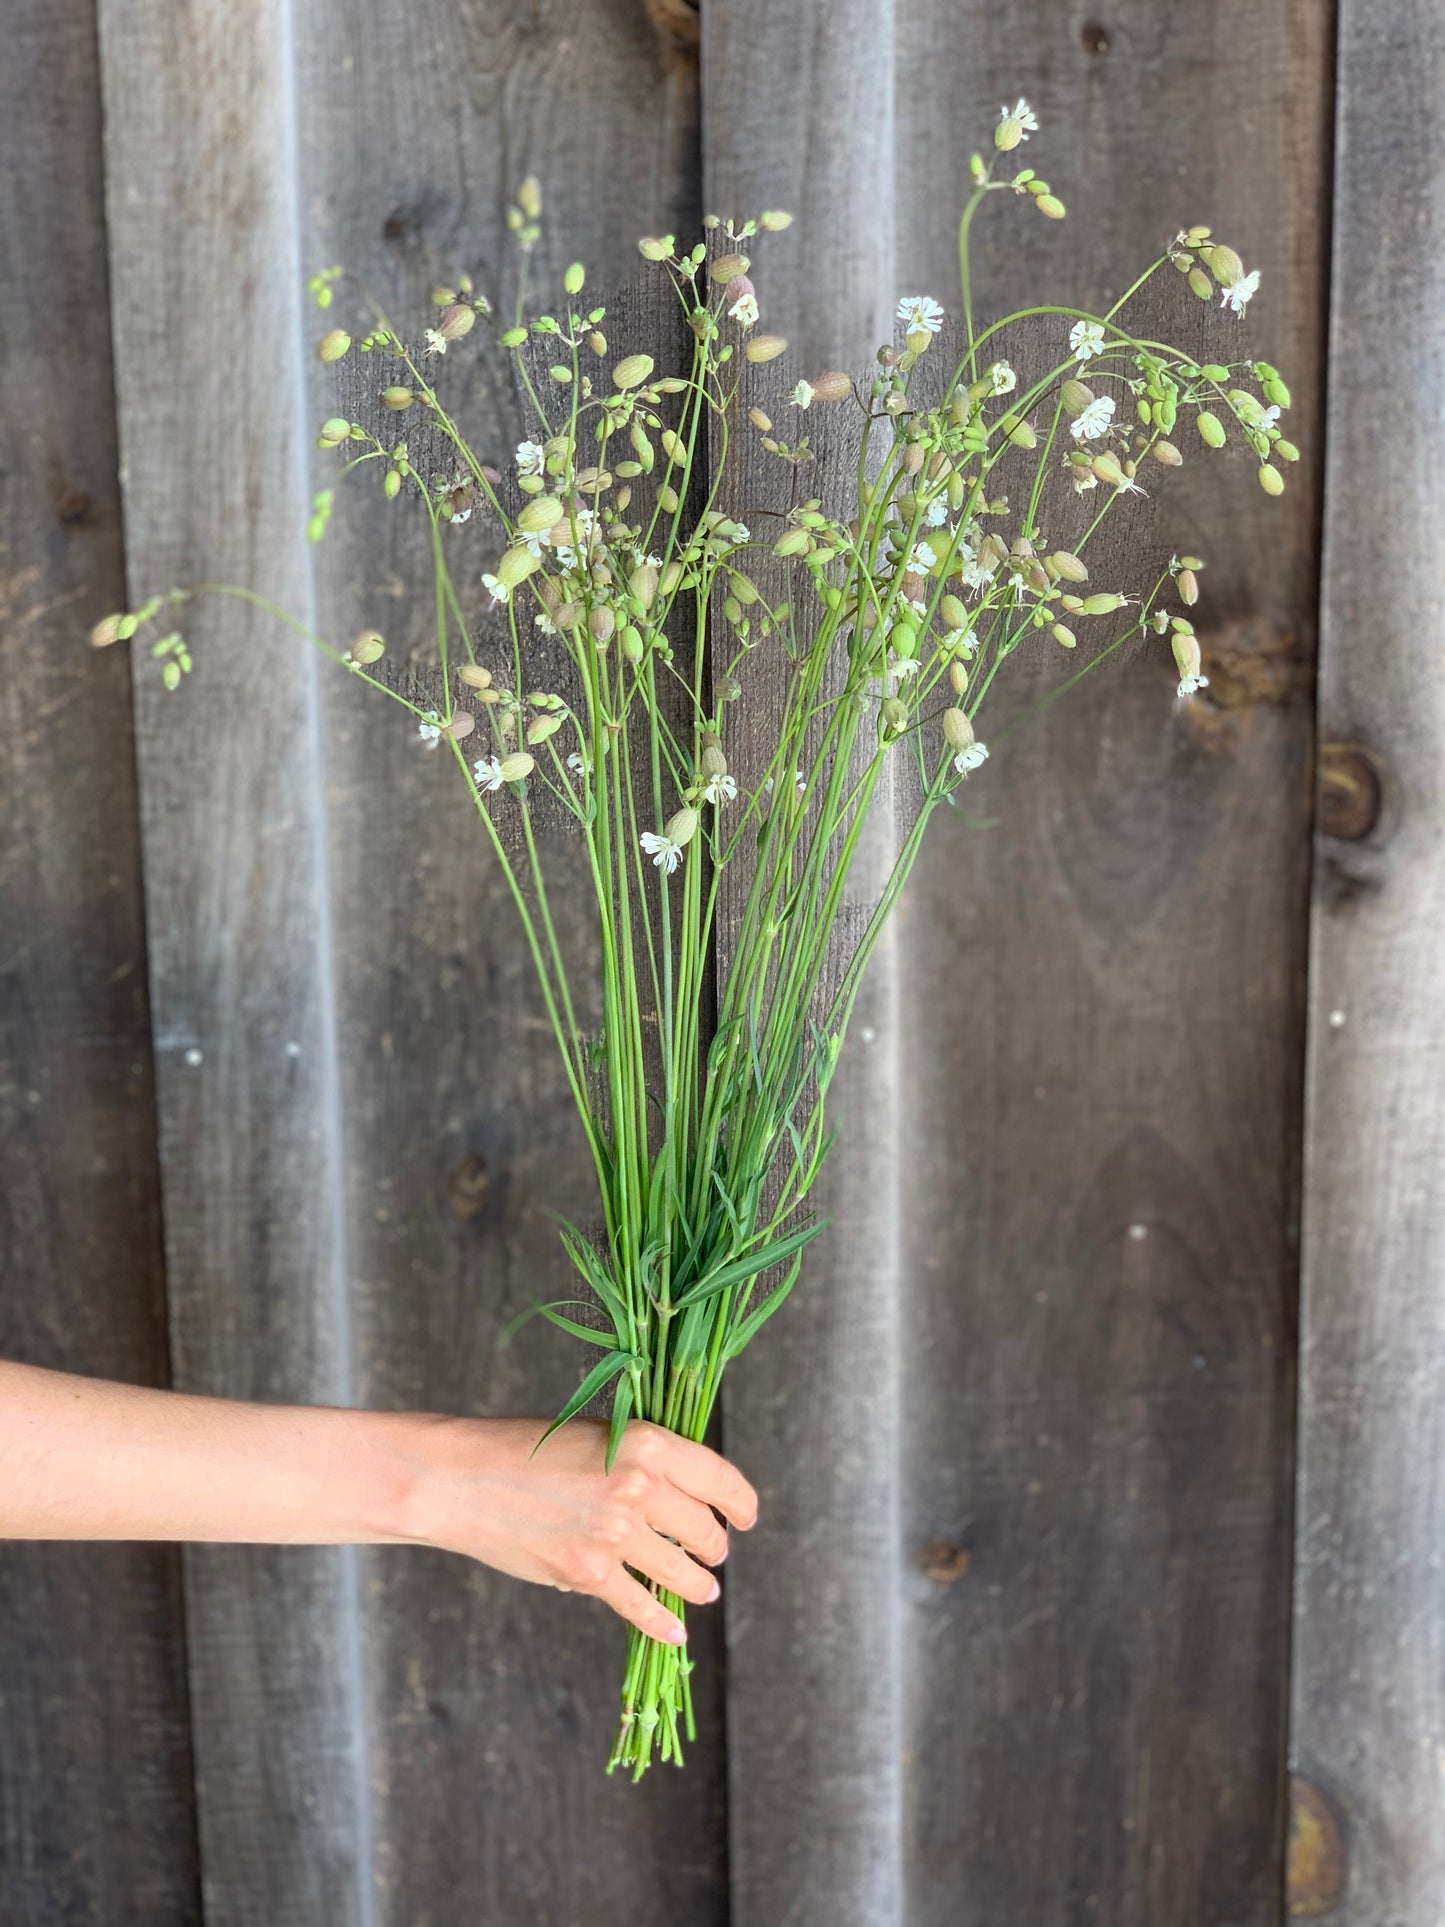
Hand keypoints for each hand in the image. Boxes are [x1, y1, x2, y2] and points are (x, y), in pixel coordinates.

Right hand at [406, 1416, 757, 1643]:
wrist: (464, 1478)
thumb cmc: (527, 1449)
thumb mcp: (600, 1436)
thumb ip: (645, 1464)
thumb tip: (685, 1499)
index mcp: (648, 1442)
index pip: (718, 1479)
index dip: (741, 1502)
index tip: (747, 1516)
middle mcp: (640, 1486)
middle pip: (705, 1530)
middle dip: (715, 1547)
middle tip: (714, 1553)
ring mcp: (615, 1533)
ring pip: (683, 1573)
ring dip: (699, 1586)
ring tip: (704, 1590)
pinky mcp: (589, 1573)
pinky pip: (641, 1607)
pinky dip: (663, 1624)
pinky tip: (675, 1631)